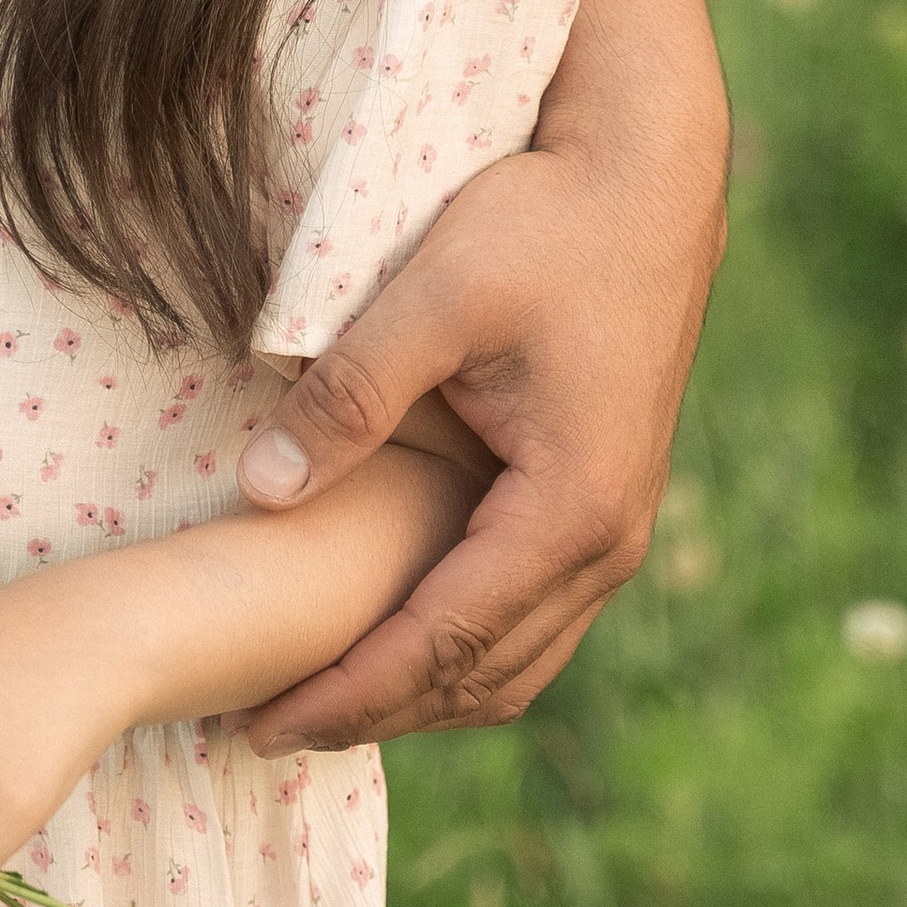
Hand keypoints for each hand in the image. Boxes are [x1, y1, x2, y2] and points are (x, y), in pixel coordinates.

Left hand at [234, 77, 727, 750]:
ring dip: (421, 693)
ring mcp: (615, 530)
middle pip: (483, 678)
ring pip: (516, 662)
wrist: (648, 179)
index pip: (441, 643)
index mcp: (569, 510)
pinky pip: (532, 618)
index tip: (259, 722)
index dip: (347, 692)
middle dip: (374, 713)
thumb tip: (260, 492)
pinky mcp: (603, 503)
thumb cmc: (545, 225)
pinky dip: (461, 652)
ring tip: (318, 700)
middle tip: (264, 727)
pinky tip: (392, 637)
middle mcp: (607, 543)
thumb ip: (349, 396)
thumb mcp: (434, 298)